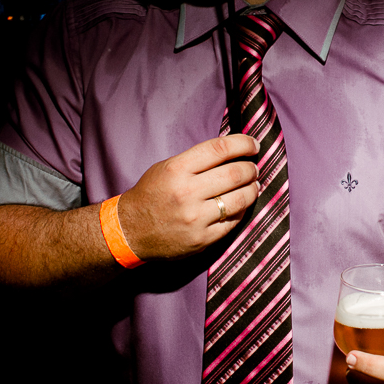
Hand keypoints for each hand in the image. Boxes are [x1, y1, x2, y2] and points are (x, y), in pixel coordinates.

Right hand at [118, 135, 259, 260]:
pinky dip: (242, 211)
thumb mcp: (166, 168)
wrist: (129, 231)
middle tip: (254, 168)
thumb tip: (233, 151)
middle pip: (235, 174)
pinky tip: (241, 205)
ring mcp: (195, 218)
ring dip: (252, 190)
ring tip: (254, 185)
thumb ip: (197, 160)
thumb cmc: (150, 194)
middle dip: (251, 169)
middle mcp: (187, 193)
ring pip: (239, 199)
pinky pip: (232, 222)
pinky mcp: (201, 239)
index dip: (243, 144)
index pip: (220, 149)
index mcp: (177, 170)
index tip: (254, 144)